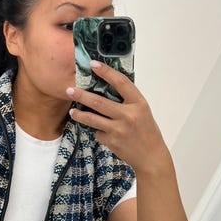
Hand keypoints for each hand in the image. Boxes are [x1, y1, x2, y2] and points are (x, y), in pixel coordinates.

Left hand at [67, 60, 170, 174]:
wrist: (150, 156)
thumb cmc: (146, 131)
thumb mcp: (142, 111)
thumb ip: (127, 101)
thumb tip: (107, 87)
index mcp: (138, 103)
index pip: (121, 83)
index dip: (106, 72)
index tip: (93, 64)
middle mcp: (128, 115)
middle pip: (99, 102)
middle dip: (81, 95)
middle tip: (69, 90)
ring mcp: (118, 129)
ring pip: (92, 119)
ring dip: (79, 114)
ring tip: (73, 111)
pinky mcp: (111, 141)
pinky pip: (98, 132)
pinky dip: (98, 131)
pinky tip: (103, 133)